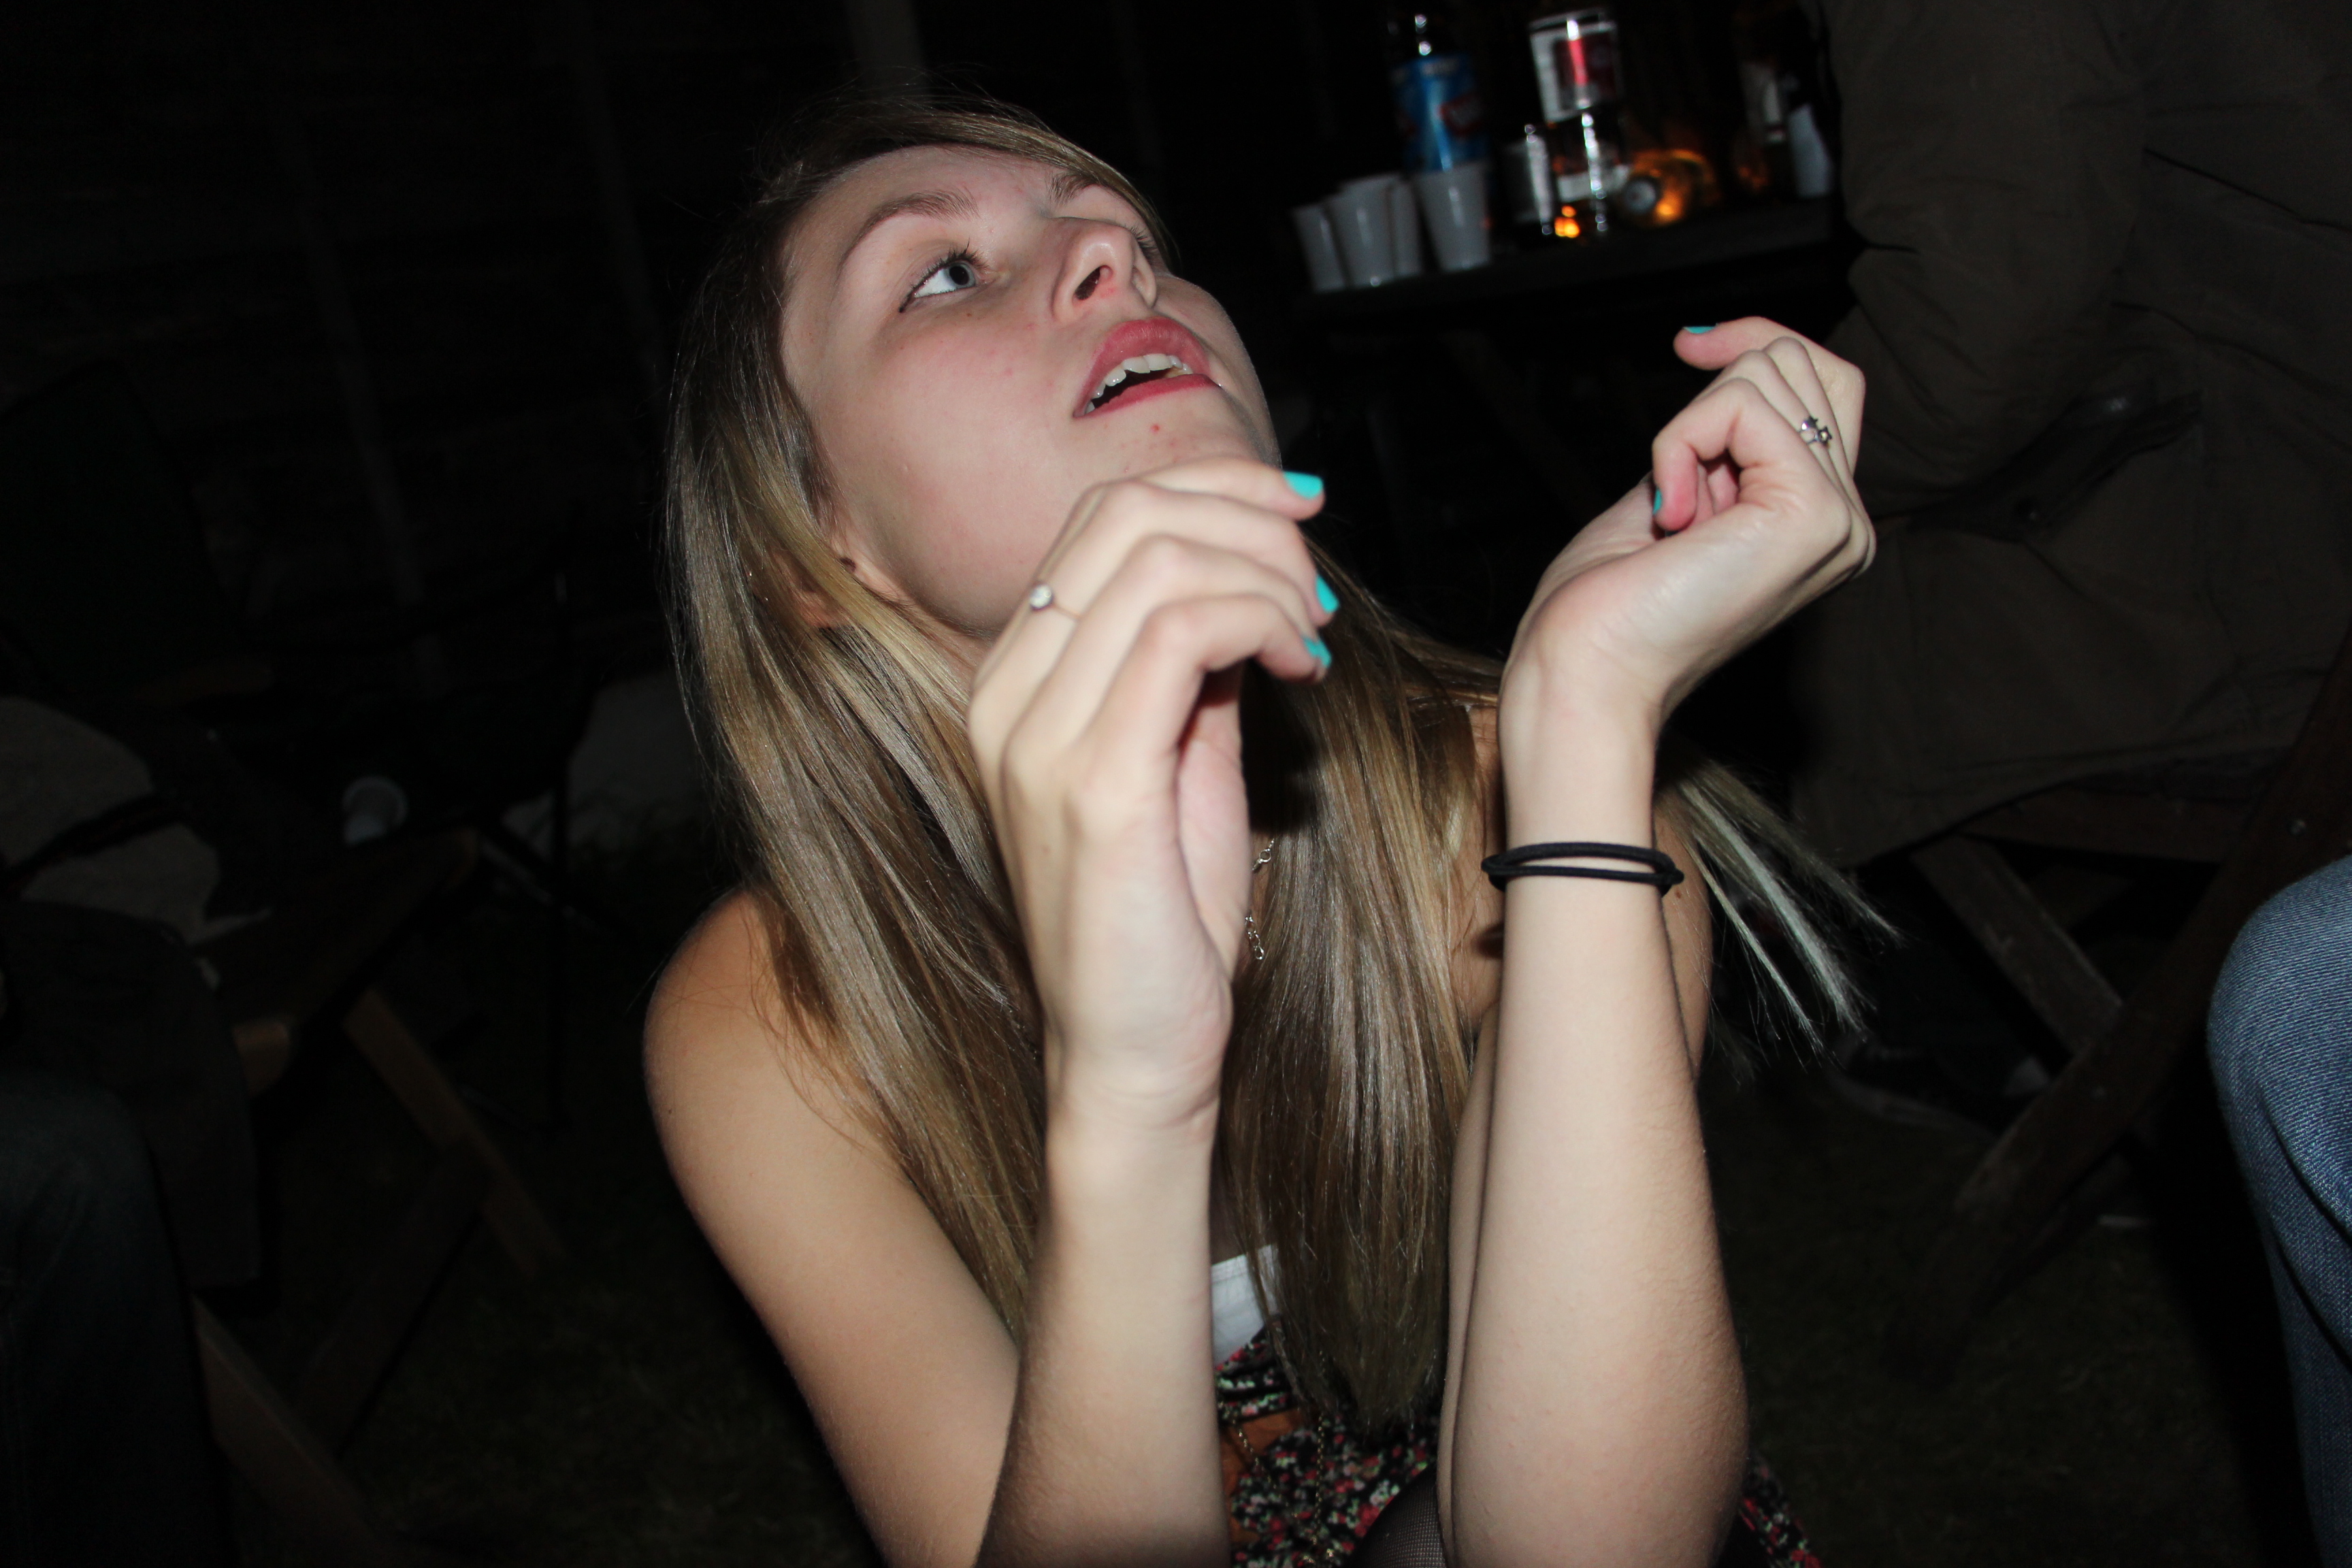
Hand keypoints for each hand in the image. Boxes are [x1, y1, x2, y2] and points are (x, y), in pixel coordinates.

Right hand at [966, 459, 1332, 1131]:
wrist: (1131, 1054)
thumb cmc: (1162, 918)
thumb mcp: (1180, 761)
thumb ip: (1191, 668)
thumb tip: (1246, 580)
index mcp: (1013, 681)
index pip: (1103, 519)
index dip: (1214, 491)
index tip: (1300, 516)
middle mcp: (1004, 695)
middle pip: (1127, 515)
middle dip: (1250, 520)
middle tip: (1320, 584)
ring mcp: (1036, 736)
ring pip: (1159, 559)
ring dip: (1268, 575)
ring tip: (1316, 636)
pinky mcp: (1092, 782)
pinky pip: (1181, 632)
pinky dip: (1263, 621)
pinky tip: (1304, 667)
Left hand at [1502, 319, 1874, 745]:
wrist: (1586, 668)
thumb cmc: (1608, 604)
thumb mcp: (1674, 490)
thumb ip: (1717, 438)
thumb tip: (1732, 353)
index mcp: (1820, 521)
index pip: (1827, 383)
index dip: (1757, 343)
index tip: (1689, 346)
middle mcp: (1846, 522)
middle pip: (1804, 364)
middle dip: (1713, 390)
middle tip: (1667, 473)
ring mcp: (1839, 520)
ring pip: (1770, 374)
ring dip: (1687, 428)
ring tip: (1670, 514)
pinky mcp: (1813, 515)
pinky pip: (1740, 407)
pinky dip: (1680, 443)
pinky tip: (1671, 515)